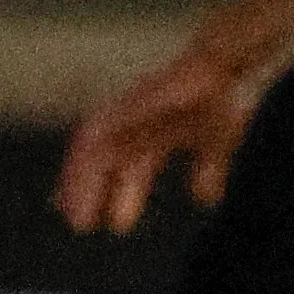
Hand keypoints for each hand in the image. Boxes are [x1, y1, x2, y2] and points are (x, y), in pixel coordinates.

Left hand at [55, 36, 267, 237]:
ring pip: (92, 150)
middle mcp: (132, 124)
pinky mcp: (122, 106)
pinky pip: (98, 131)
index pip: (123, 169)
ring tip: (75, 213)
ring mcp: (125, 112)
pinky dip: (87, 155)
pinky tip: (82, 178)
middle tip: (80, 225)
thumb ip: (208, 169)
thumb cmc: (214, 101)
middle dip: (88, 192)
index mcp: (150, 135)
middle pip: (101, 162)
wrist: (217, 68)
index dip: (113, 195)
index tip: (105, 223)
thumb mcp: (213, 145)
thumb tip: (205, 198)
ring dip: (80, 181)